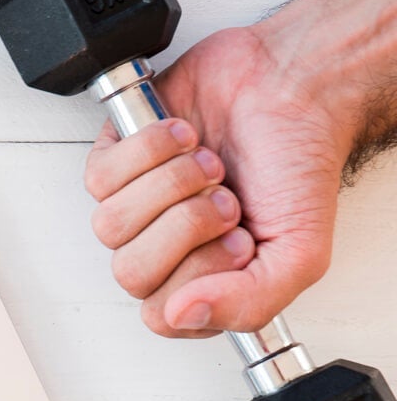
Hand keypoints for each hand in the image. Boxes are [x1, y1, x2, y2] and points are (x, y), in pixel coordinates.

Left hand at [82, 26, 349, 336]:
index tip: (238, 240)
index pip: (162, 314)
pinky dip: (148, 151)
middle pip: (130, 272)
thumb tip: (183, 315)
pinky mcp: (115, 159)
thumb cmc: (297, 163)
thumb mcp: (301, 251)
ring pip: (112, 224)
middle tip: (226, 199)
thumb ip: (251, 302)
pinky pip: (99, 176)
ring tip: (210, 166)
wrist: (290, 84)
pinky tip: (184, 138)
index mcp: (205, 279)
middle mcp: (165, 248)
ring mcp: (137, 204)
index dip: (196, 277)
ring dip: (170, 187)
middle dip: (185, 228)